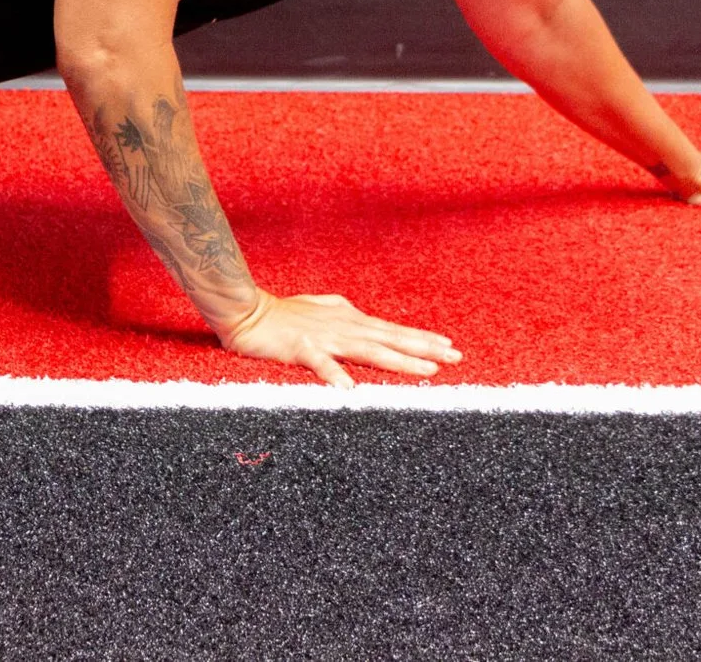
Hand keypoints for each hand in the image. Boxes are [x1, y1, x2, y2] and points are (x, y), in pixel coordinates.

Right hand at [217, 290, 461, 388]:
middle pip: (390, 339)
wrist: (244, 310)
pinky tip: (350, 389)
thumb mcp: (318, 312)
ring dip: (398, 360)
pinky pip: (320, 365)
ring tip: (425, 371)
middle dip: (424, 348)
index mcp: (347, 320)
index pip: (391, 330)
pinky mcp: (301, 348)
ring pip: (369, 350)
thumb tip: (357, 313)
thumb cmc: (280, 315)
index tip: (447, 345)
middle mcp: (343, 327)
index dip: (419, 338)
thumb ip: (340, 315)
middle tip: (455, 356)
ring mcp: (324, 337)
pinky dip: (335, 375)